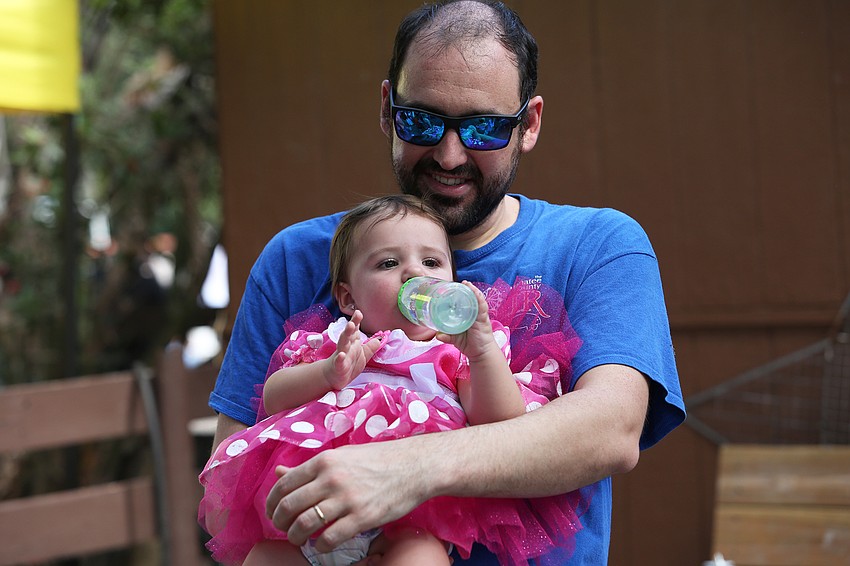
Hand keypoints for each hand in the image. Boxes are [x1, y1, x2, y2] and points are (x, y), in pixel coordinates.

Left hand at [265, 439, 430, 551]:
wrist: (414, 466)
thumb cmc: (378, 459)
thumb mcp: (341, 456)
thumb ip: (310, 467)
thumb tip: (279, 473)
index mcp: (324, 461)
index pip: (284, 484)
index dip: (272, 502)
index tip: (272, 512)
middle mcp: (331, 479)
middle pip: (289, 506)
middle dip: (280, 522)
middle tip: (283, 528)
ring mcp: (347, 499)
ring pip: (305, 524)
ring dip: (296, 536)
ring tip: (298, 539)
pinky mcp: (362, 518)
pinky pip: (330, 538)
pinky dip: (320, 546)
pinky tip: (322, 545)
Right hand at [324, 310, 381, 389]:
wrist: (333, 378)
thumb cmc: (349, 364)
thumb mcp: (363, 356)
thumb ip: (370, 347)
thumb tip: (380, 339)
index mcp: (353, 343)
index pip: (355, 330)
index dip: (356, 321)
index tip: (358, 312)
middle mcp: (347, 347)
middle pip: (349, 334)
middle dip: (353, 323)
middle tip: (357, 315)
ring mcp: (341, 356)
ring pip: (343, 343)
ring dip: (346, 334)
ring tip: (350, 326)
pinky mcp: (338, 367)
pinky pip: (339, 362)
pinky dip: (340, 358)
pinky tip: (341, 355)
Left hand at [437, 281, 499, 361]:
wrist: (481, 353)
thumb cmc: (469, 343)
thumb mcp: (455, 338)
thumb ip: (446, 336)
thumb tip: (437, 335)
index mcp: (467, 315)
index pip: (464, 301)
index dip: (460, 293)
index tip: (453, 286)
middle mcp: (474, 313)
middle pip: (471, 298)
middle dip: (466, 289)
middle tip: (460, 282)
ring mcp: (480, 315)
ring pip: (477, 300)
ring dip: (472, 290)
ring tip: (467, 284)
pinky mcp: (483, 319)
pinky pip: (482, 306)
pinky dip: (479, 298)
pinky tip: (475, 292)